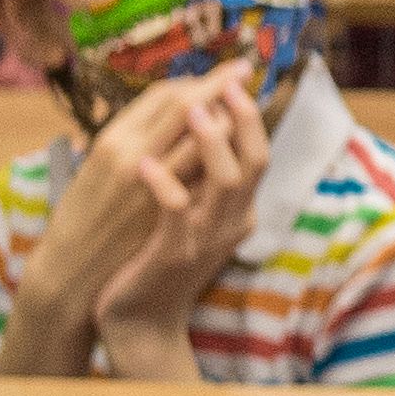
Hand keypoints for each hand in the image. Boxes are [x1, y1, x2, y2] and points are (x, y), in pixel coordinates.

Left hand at [93, 76, 269, 366]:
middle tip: (227, 81)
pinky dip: (165, 183)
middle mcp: (231, 221)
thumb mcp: (188, 217)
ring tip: (192, 109)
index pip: (255, 151)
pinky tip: (145, 163)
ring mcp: (206, 237)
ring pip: (228, 180)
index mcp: (236, 208)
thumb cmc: (154, 260)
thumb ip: (199, 179)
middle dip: (243, 115)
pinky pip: (178, 211)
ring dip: (211, 140)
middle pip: (256, 159)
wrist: (137, 318)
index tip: (232, 76)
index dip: (247, 112)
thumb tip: (194, 124)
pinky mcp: (174, 253)